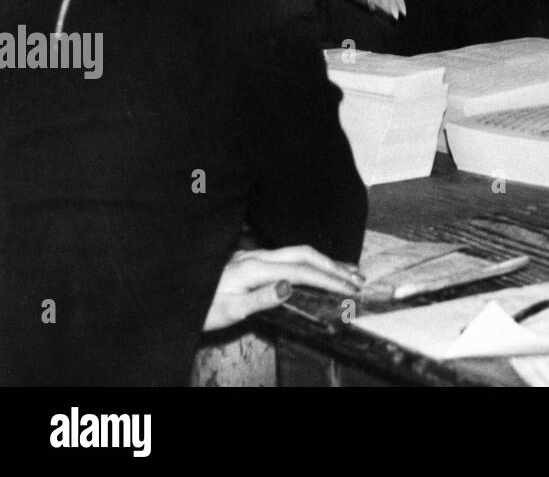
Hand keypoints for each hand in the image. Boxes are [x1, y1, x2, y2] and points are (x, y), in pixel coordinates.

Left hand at [203, 245, 362, 331]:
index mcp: (255, 268)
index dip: (328, 279)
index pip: (301, 271)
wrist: (175, 295)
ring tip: (349, 271)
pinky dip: (311, 259)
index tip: (349, 289)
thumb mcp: (227, 311)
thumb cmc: (201, 309)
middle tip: (359, 280)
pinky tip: (318, 266)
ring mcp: (256, 255)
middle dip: (335, 266)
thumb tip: (290, 286)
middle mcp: (258, 256)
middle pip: (306, 255)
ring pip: (300, 251)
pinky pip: (290, 254)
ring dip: (327, 260)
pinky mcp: (253, 259)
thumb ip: (259, 298)